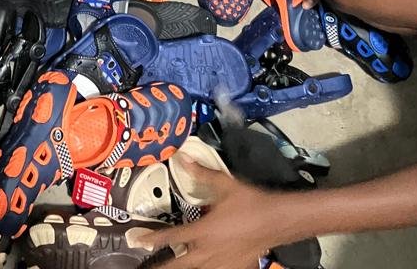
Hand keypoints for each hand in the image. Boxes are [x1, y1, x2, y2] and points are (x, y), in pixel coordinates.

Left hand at [140, 169, 278, 268]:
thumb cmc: (251, 203)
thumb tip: (183, 159)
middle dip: (162, 266)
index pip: (172, 236)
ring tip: (168, 268)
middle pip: (180, 263)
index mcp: (204, 230)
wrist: (277, 220)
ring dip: (182, 268)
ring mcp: (222, 261)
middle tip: (147, 267)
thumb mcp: (224, 184)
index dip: (153, 238)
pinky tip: (201, 268)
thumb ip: (201, 173)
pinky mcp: (234, 266)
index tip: (139, 240)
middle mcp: (209, 250)